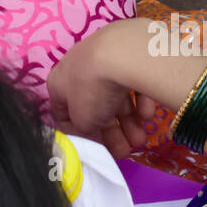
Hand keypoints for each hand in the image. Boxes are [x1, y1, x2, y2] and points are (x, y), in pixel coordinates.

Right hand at [47, 21, 155, 158]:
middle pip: (95, 108)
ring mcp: (103, 61)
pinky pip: (131, 83)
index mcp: (59, 83)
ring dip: (129, 123)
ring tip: (142, 141)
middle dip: (112, 134)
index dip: (80, 135)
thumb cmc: (91, 90)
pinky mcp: (127, 56)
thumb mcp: (82, 121)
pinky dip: (139, 101)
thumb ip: (84, 131)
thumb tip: (91, 133)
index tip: (98, 150)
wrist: (119, 55)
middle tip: (127, 151)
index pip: (64, 113)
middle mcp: (78, 70)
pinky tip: (147, 114)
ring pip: (115, 98)